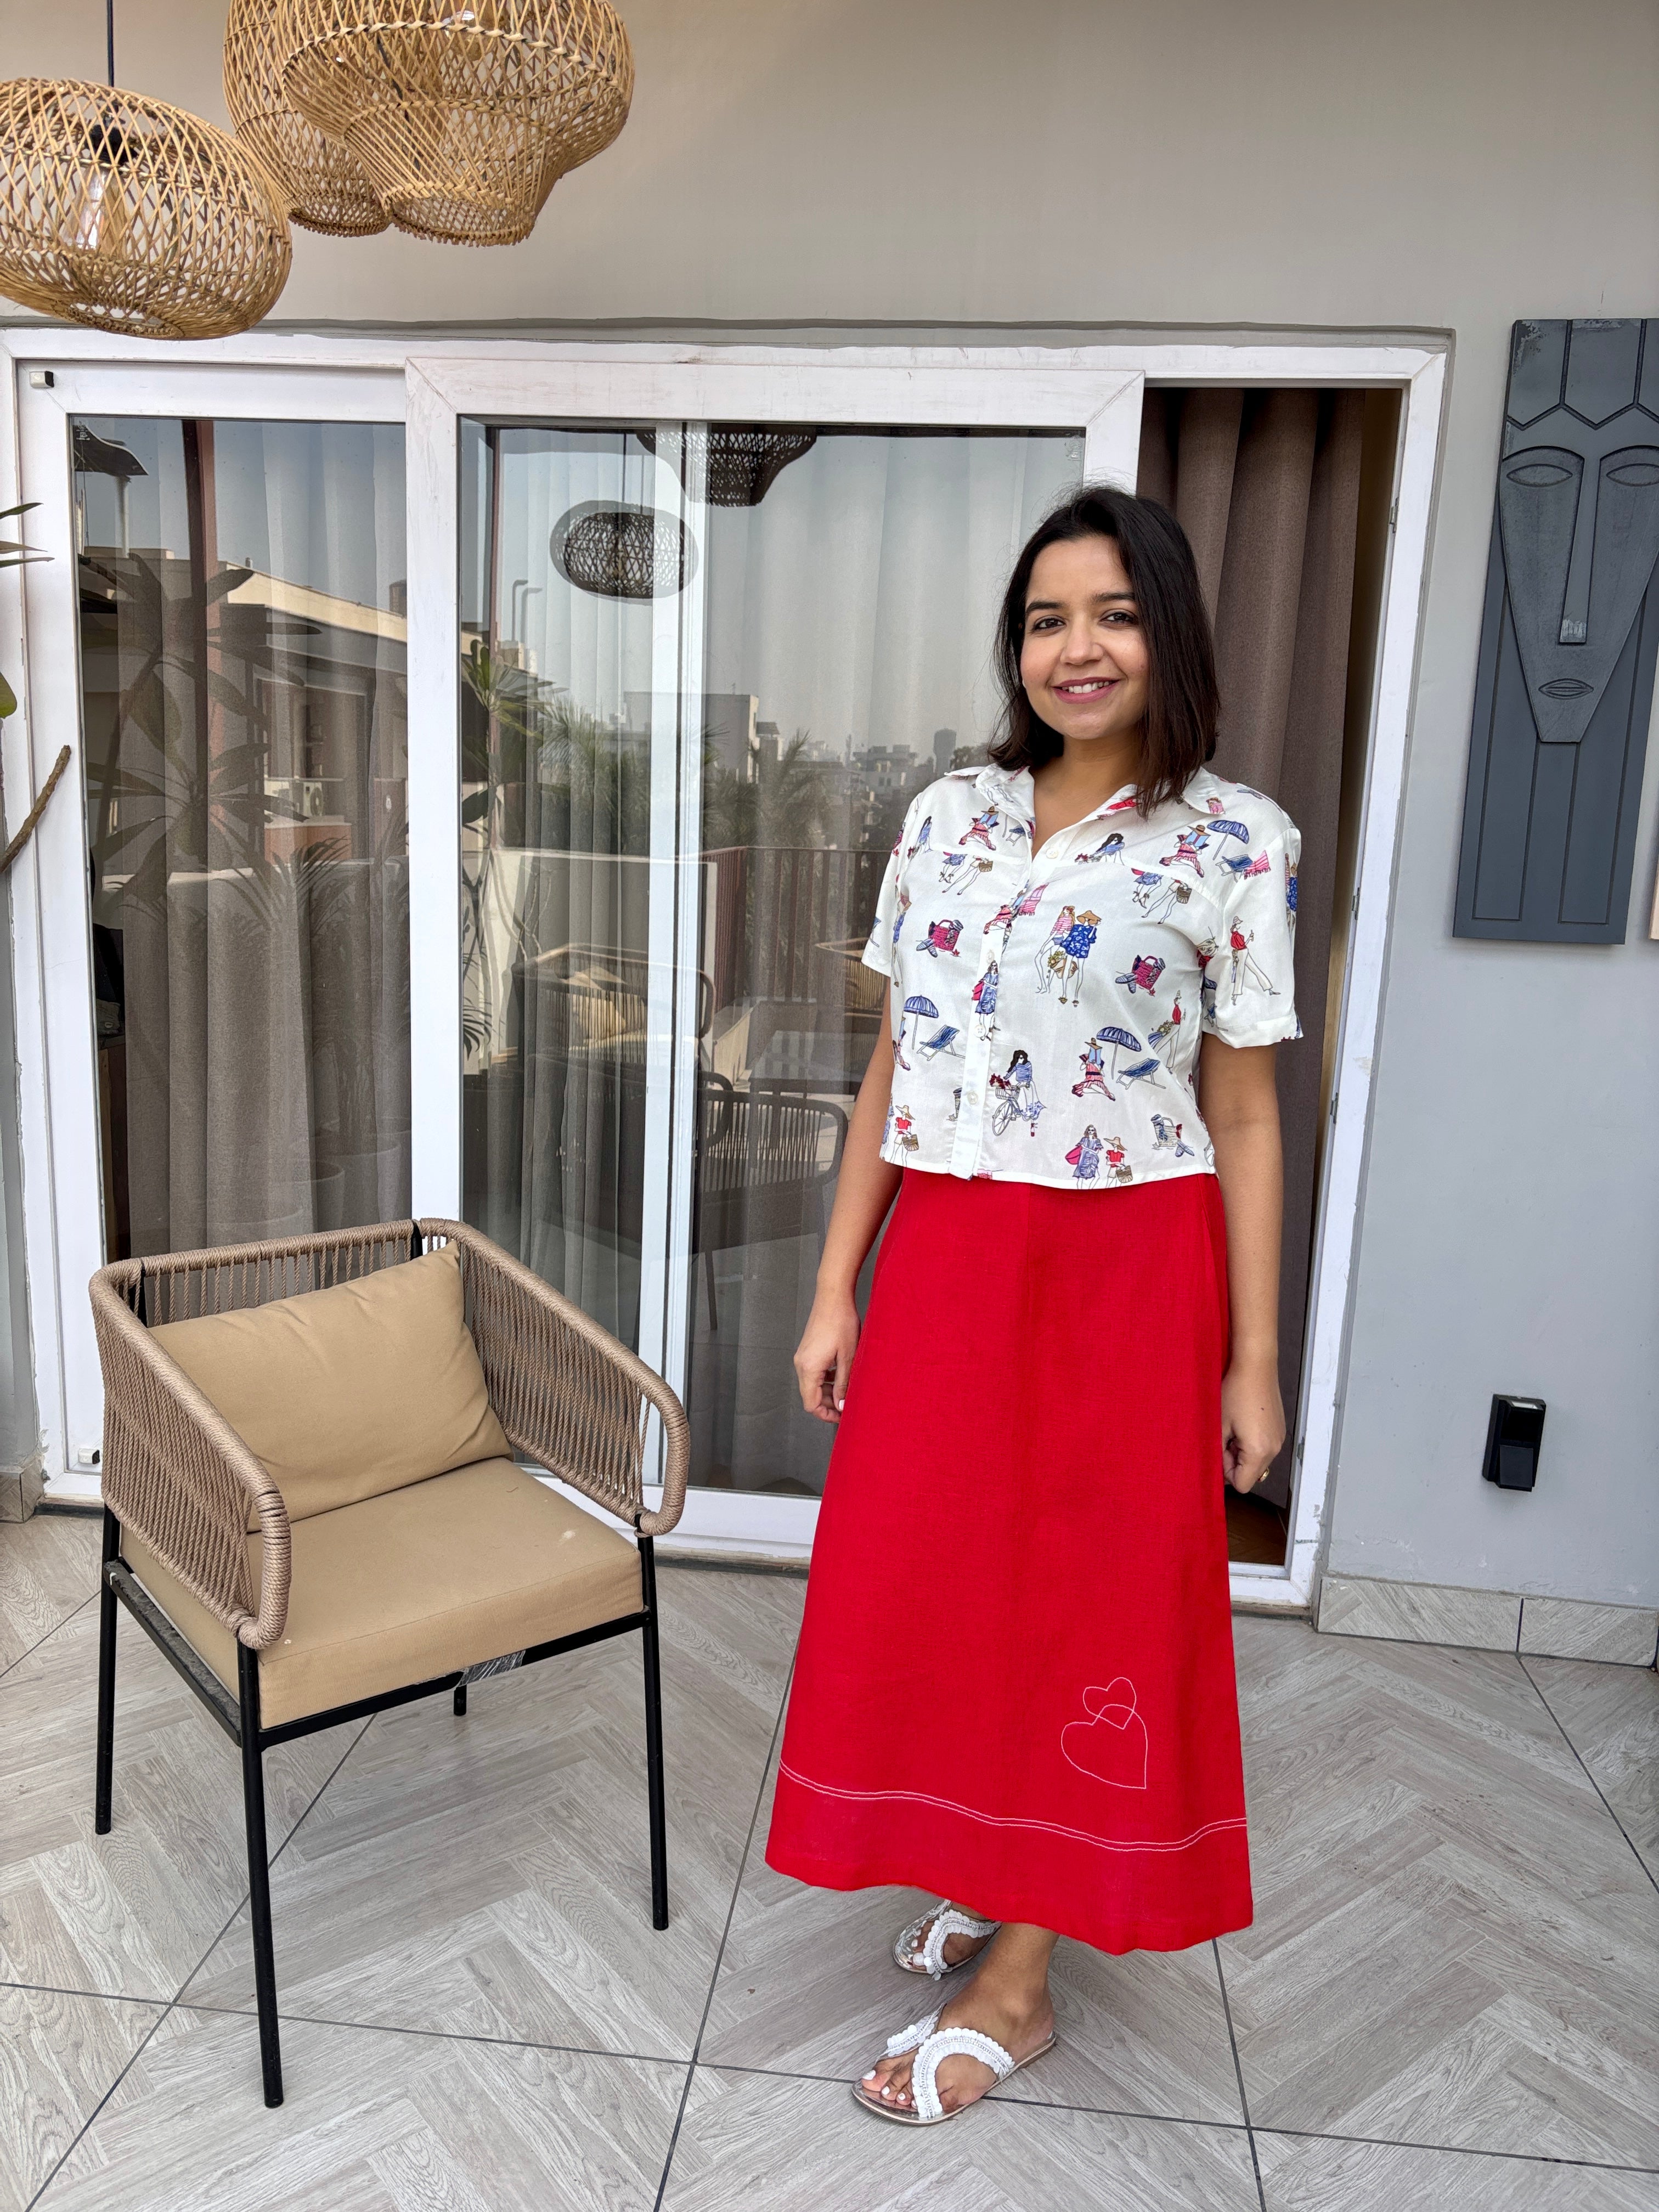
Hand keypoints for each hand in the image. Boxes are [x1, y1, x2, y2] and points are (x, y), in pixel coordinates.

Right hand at [794, 1293, 860, 1422]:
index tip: (842, 1417)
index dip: (826, 1414)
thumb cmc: (842, 1323)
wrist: (833, 1297)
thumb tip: (842, 1405)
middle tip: (848, 1406)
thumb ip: (844, 1384)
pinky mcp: (807, 1350)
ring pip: (812, 1384)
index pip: (811, 1404)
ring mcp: (802, 1357)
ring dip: (828, 1392)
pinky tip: (841, 1376)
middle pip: (810, 1396)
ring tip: (848, 1392)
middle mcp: (801, 1364)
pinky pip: (813, 1373)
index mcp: (809, 1368)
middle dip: (828, 1404)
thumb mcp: (848, 1357)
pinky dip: (825, 1379)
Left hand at [1221, 1353, 1284, 1492]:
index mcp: (1258, 1451)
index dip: (1226, 1473)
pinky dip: (1252, 1443)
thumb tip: (1217, 1467)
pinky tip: (1243, 1423)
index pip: (1243, 1484)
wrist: (1256, 1367)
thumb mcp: (1219, 1425)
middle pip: (1252, 1475)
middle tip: (1224, 1437)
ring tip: (1234, 1428)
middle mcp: (1274, 1449)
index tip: (1219, 1452)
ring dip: (1243, 1453)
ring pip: (1257, 1462)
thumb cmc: (1236, 1392)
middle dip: (1234, 1463)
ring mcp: (1279, 1439)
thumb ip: (1218, 1452)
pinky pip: (1264, 1449)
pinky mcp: (1279, 1430)